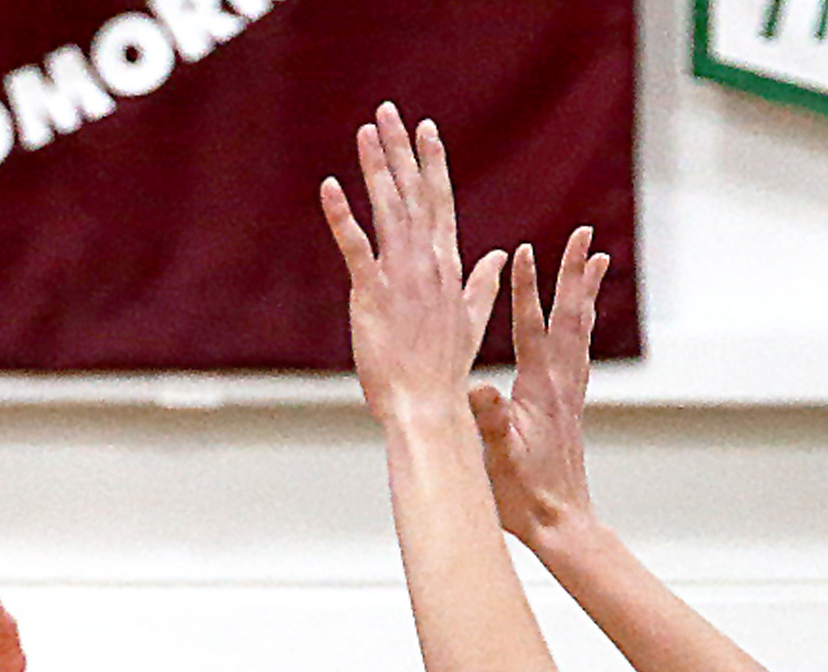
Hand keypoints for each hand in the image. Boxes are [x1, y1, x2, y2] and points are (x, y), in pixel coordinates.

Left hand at [320, 105, 503, 430]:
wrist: (427, 404)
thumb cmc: (445, 370)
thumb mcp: (471, 319)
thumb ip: (482, 284)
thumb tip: (497, 257)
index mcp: (448, 265)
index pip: (440, 202)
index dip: (432, 164)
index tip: (426, 130)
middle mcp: (427, 262)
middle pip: (414, 193)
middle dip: (401, 150)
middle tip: (388, 112)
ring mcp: (400, 275)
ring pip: (387, 209)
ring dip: (376, 168)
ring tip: (365, 132)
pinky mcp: (371, 294)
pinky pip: (355, 247)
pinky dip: (342, 216)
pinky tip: (329, 187)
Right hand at [471, 229, 606, 546]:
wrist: (560, 523)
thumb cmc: (525, 496)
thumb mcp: (499, 459)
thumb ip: (492, 423)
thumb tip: (479, 390)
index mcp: (539, 391)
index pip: (533, 329)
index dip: (529, 291)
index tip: (527, 252)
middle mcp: (561, 384)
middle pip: (570, 316)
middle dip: (574, 273)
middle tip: (584, 235)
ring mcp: (569, 392)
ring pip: (580, 329)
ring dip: (584, 291)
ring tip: (596, 260)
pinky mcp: (570, 404)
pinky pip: (579, 350)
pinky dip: (582, 322)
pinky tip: (581, 317)